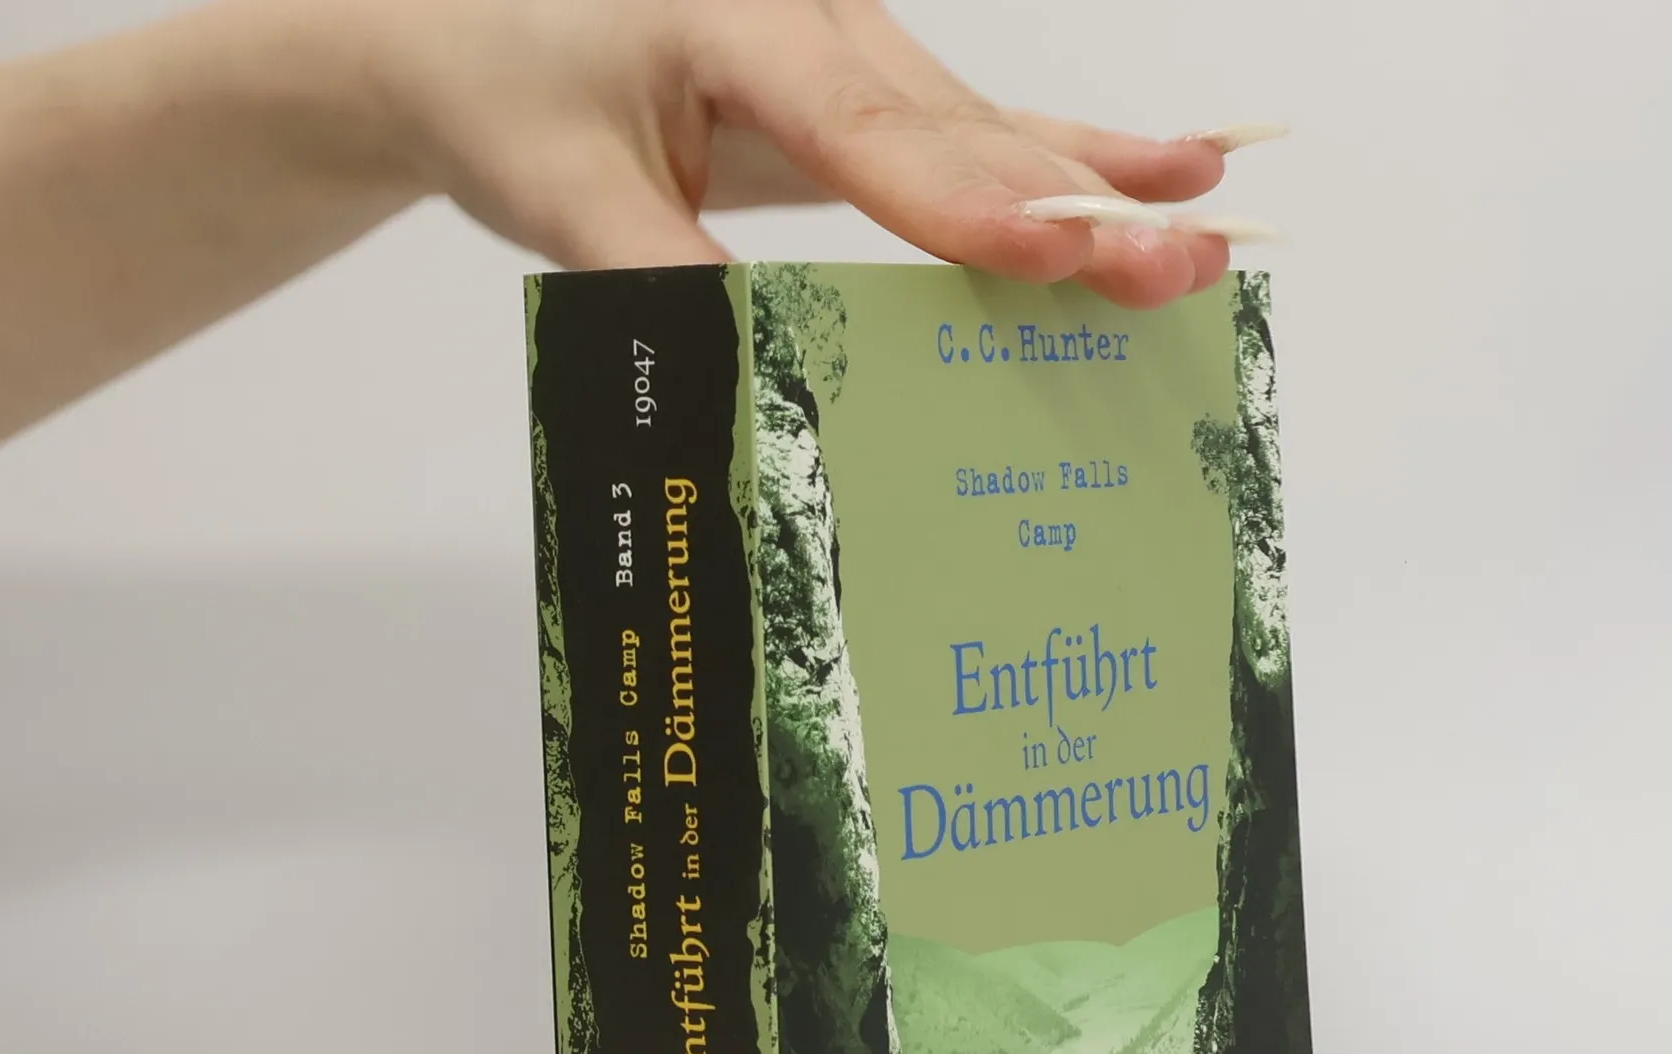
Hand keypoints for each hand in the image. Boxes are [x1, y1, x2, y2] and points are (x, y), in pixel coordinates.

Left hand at [338, 0, 1234, 305]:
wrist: (469, 27)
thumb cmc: (510, 92)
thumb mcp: (562, 199)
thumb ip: (663, 284)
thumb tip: (768, 398)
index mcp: (729, 20)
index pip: (865, 128)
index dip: (967, 201)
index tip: (1052, 252)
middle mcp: (812, 19)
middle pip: (963, 128)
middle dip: (1078, 206)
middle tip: (1178, 265)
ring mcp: (850, 43)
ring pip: (989, 127)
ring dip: (1099, 188)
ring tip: (1201, 224)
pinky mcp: (865, 84)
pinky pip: (979, 121)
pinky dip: (1072, 149)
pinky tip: (1169, 152)